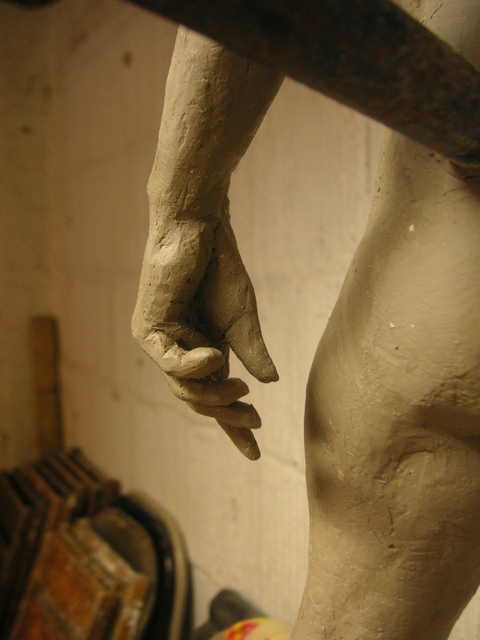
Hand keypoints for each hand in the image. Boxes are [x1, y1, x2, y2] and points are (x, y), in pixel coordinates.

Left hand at [132, 203, 277, 459]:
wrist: (202, 229)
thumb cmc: (221, 269)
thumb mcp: (243, 320)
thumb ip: (252, 352)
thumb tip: (271, 383)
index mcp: (203, 354)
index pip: (216, 399)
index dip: (234, 428)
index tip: (255, 453)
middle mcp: (180, 353)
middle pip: (199, 401)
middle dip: (227, 417)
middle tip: (254, 421)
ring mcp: (162, 344)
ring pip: (184, 390)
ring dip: (215, 396)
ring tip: (241, 391)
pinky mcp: (149, 329)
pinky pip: (169, 362)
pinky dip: (193, 366)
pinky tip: (215, 356)